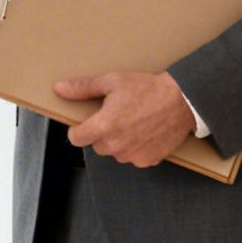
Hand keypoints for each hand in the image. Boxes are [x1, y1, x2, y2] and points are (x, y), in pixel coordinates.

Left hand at [55, 70, 195, 167]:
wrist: (182, 100)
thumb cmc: (146, 89)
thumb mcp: (112, 82)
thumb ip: (83, 88)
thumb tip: (59, 89)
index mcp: (104, 127)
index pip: (76, 139)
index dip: (78, 130)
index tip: (85, 123)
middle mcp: (117, 146)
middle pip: (97, 145)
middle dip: (102, 133)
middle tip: (116, 116)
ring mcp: (133, 155)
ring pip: (116, 153)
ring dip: (119, 142)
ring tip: (133, 122)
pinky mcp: (148, 160)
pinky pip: (134, 157)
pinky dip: (136, 148)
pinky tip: (144, 132)